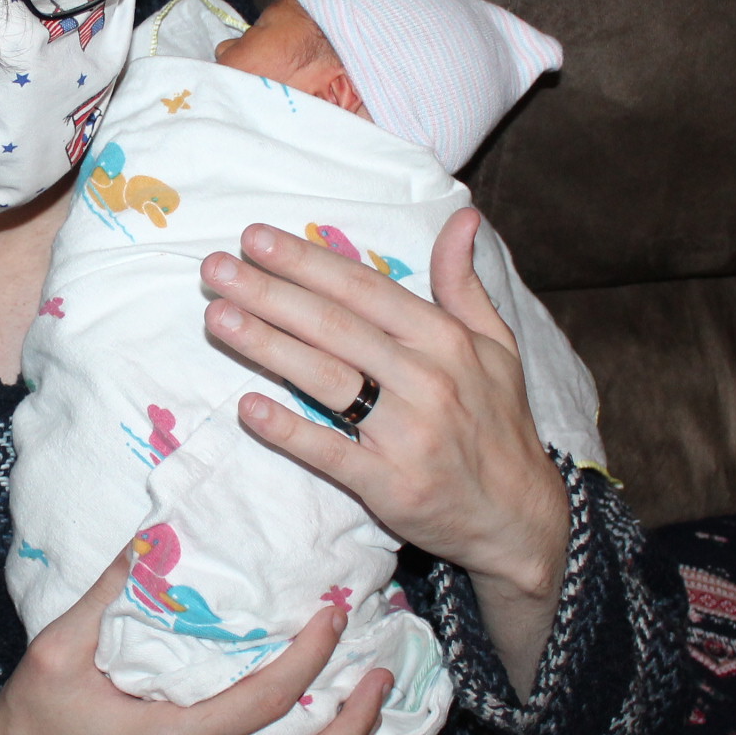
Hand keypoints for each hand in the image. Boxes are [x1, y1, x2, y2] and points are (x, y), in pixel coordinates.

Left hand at [200, 208, 569, 694]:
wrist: (521, 516)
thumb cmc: (498, 422)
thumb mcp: (497, 345)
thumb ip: (464, 283)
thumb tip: (461, 217)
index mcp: (445, 339)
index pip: (362, 289)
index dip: (306, 261)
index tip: (254, 237)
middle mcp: (426, 379)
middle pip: (334, 327)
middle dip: (269, 293)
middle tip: (214, 269)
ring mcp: (407, 433)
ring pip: (326, 379)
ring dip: (266, 346)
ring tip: (218, 317)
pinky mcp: (390, 484)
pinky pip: (330, 452)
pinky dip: (288, 430)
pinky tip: (247, 408)